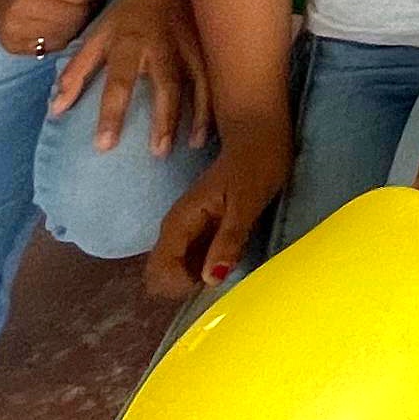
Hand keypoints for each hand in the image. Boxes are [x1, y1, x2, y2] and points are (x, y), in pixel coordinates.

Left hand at [51, 0, 204, 153]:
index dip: (112, 113)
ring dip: (198, 115)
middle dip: (165, 119)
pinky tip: (215, 126)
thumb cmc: (129, 16)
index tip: (105, 145)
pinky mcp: (209, 48)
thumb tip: (56, 109)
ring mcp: (190, 47)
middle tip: (159, 152)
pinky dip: (217, 102)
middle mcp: (162, 48)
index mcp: (130, 45)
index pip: (119, 82)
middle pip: (166, 86)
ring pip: (199, 84)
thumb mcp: (98, 36)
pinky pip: (217, 77)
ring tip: (194, 144)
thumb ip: (77, 72)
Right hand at [147, 134, 291, 294]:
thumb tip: (210, 279)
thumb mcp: (247, 203)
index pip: (159, 272)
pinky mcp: (201, 229)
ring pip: (179, 269)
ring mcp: (187, 230)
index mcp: (179, 222)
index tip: (215, 275)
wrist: (259, 134)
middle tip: (225, 269)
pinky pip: (194, 259)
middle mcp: (176, 229)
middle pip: (163, 275)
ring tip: (231, 262)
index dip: (183, 285)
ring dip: (200, 277)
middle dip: (189, 285)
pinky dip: (209, 266)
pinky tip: (232, 256)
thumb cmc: (256, 163)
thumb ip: (228, 240)